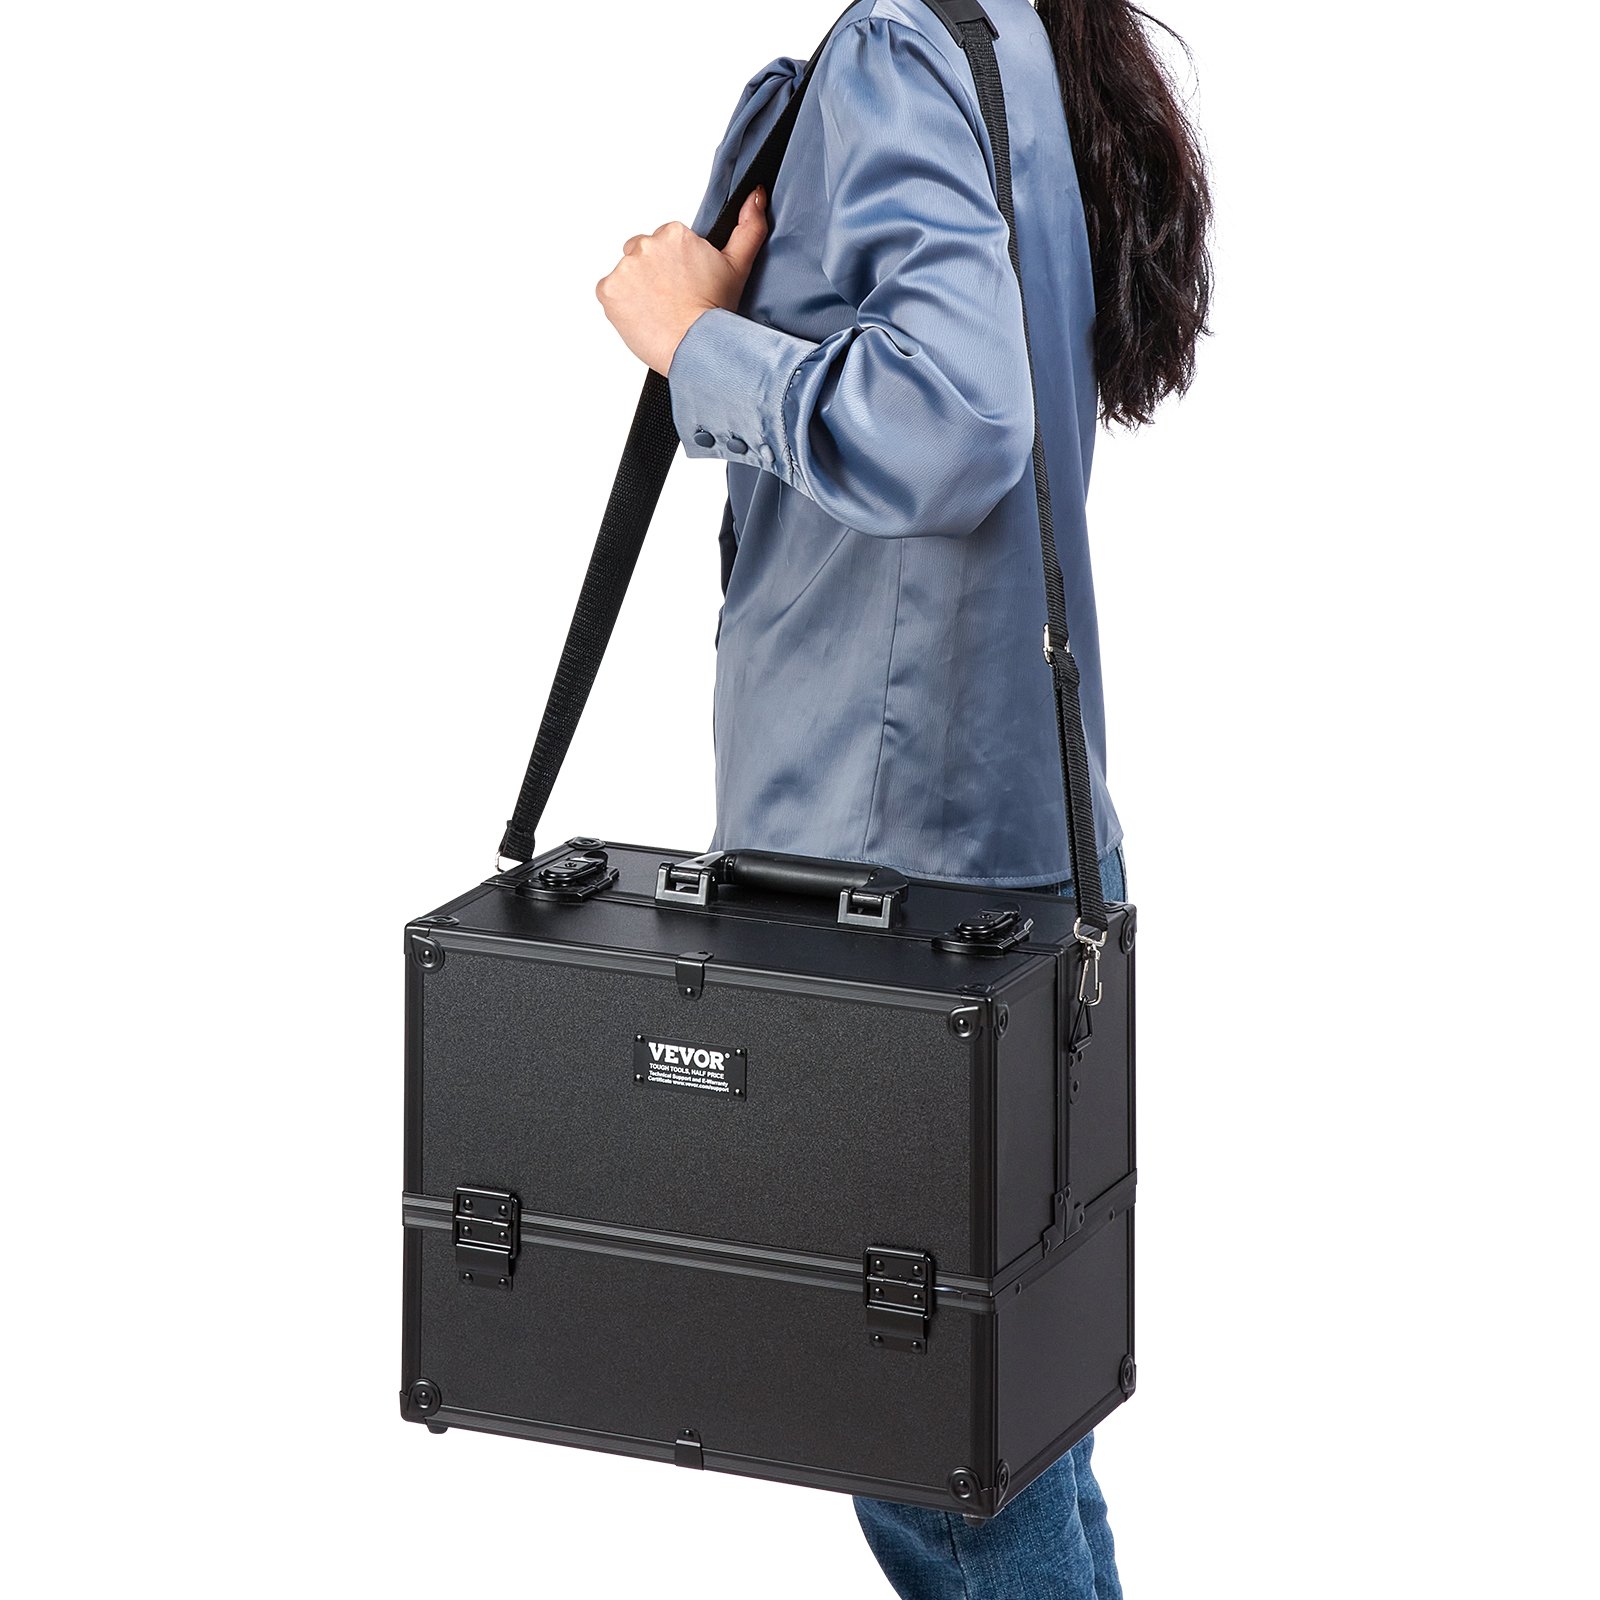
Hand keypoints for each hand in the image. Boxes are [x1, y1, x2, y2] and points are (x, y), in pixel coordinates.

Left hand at [595, 188, 768, 374]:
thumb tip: (756, 195)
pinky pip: (609, 292)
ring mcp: (624, 268)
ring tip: (659, 311)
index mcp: (674, 233)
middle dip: (655, 273)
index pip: (667, 242)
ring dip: (638, 288)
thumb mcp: (738, 267)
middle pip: (643, 254)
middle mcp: (646, 244)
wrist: (694, 348)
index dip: (677, 266)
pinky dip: (621, 304)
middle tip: (672, 299)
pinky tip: (642, 316)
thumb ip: (749, 228)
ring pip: (627, 274)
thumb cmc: (715, 314)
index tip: (686, 284)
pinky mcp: (608, 291)